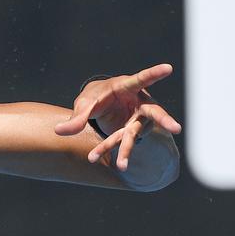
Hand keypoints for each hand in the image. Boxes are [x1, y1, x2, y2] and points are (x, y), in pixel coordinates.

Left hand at [54, 63, 181, 170]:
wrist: (99, 106)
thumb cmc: (96, 98)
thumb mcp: (84, 103)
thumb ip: (76, 117)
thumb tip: (58, 131)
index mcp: (127, 87)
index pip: (141, 79)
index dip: (154, 73)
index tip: (169, 68)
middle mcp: (138, 104)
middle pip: (153, 112)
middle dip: (163, 120)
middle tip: (176, 128)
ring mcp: (136, 120)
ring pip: (133, 135)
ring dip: (125, 150)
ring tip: (121, 167)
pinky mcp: (129, 132)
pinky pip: (119, 141)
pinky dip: (105, 150)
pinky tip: (93, 157)